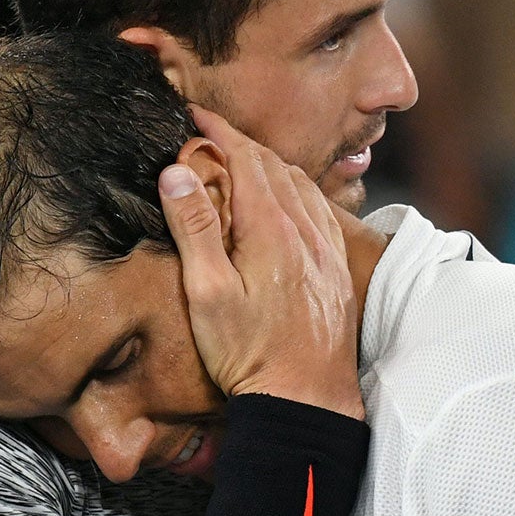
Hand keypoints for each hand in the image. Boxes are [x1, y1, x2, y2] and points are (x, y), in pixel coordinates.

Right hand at [157, 105, 363, 418]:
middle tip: (209, 136)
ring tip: (241, 162)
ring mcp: (327, 251)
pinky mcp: (336, 270)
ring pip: (301, 185)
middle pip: (274, 166)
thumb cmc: (250, 354)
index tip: (194, 115)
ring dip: (270, 165)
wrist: (306, 400)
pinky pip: (320, 210)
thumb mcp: (208, 293)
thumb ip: (195, 229)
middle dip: (240, 143)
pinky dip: (297, 191)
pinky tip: (287, 202)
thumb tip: (178, 172)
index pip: (245, 158)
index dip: (217, 131)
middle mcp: (307, 231)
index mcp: (272, 229)